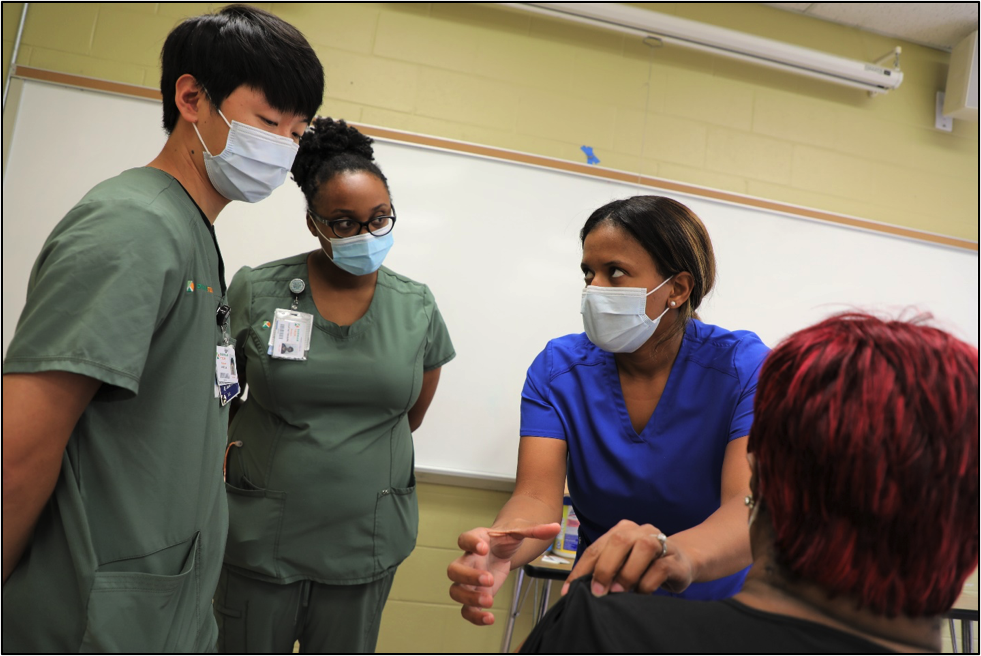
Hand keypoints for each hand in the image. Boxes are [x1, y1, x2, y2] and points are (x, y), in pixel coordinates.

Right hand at [447, 522, 560, 625]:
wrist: (501, 549)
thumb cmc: (505, 539)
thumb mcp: (519, 532)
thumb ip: (535, 530)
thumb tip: (555, 527)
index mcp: (476, 540)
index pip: (464, 539)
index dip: (470, 543)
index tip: (482, 548)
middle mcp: (467, 560)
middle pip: (454, 570)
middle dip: (469, 577)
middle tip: (489, 580)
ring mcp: (467, 580)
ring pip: (456, 591)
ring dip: (470, 598)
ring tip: (489, 601)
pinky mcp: (474, 595)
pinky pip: (466, 609)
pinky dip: (475, 616)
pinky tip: (490, 618)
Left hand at [561, 519, 693, 596]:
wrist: (683, 562)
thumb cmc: (645, 566)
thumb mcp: (622, 564)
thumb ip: (604, 570)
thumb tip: (579, 589)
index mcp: (621, 530)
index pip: (595, 548)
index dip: (581, 570)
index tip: (569, 591)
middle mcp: (639, 531)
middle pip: (618, 541)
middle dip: (604, 568)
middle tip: (598, 592)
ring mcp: (660, 541)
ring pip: (642, 549)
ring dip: (627, 573)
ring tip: (619, 592)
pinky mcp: (675, 559)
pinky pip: (660, 568)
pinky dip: (647, 583)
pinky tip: (641, 594)